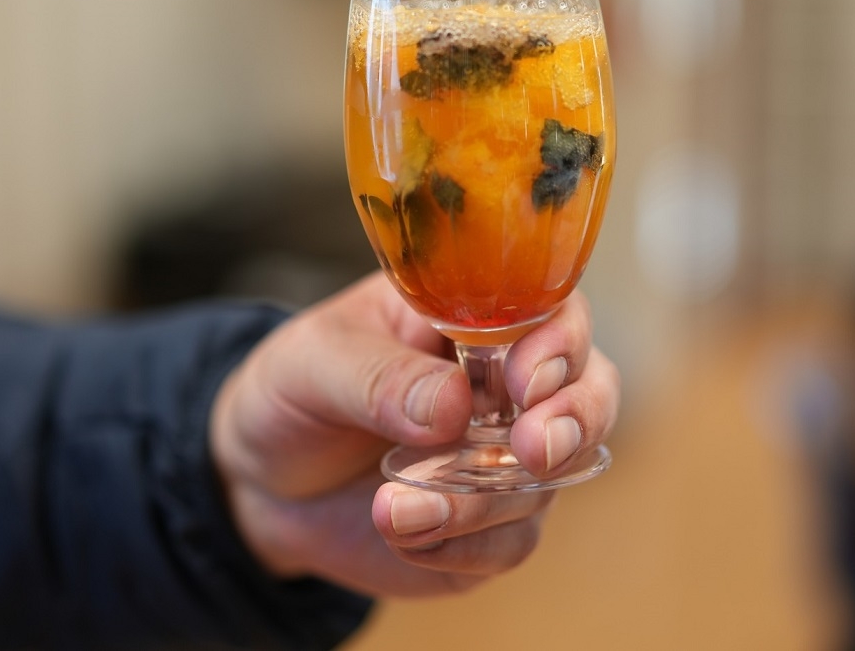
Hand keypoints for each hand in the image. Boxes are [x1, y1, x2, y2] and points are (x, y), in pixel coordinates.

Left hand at [209, 272, 619, 596]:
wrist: (262, 479)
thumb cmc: (293, 391)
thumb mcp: (312, 363)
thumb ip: (378, 377)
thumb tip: (453, 405)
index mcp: (474, 316)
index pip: (551, 310)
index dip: (557, 342)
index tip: (524, 378)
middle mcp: (509, 383)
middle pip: (592, 389)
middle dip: (575, 420)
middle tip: (533, 449)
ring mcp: (508, 456)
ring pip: (552, 477)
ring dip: (482, 499)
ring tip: (395, 508)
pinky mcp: (492, 525)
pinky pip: (512, 542)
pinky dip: (462, 545)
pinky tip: (404, 534)